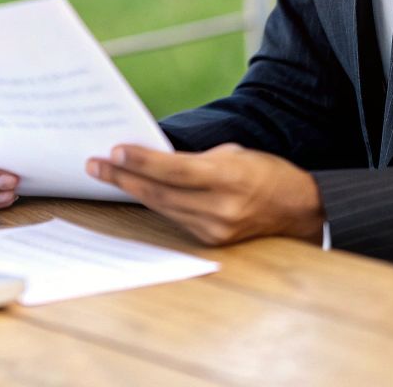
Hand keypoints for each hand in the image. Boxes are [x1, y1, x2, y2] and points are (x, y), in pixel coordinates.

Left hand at [86, 143, 324, 246]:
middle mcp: (220, 208)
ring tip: (105, 174)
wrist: (299, 210)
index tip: (114, 151)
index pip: (175, 170)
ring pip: (162, 207)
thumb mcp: (233, 153)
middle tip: (93, 164)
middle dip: (122, 177)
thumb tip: (153, 158)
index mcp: (229, 178)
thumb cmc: (265, 172)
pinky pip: (173, 218)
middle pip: (160, 192)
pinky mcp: (211, 241)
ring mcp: (215, 229)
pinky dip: (153, 202)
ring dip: (131, 189)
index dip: (141, 161)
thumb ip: (194, 159)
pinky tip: (134, 189)